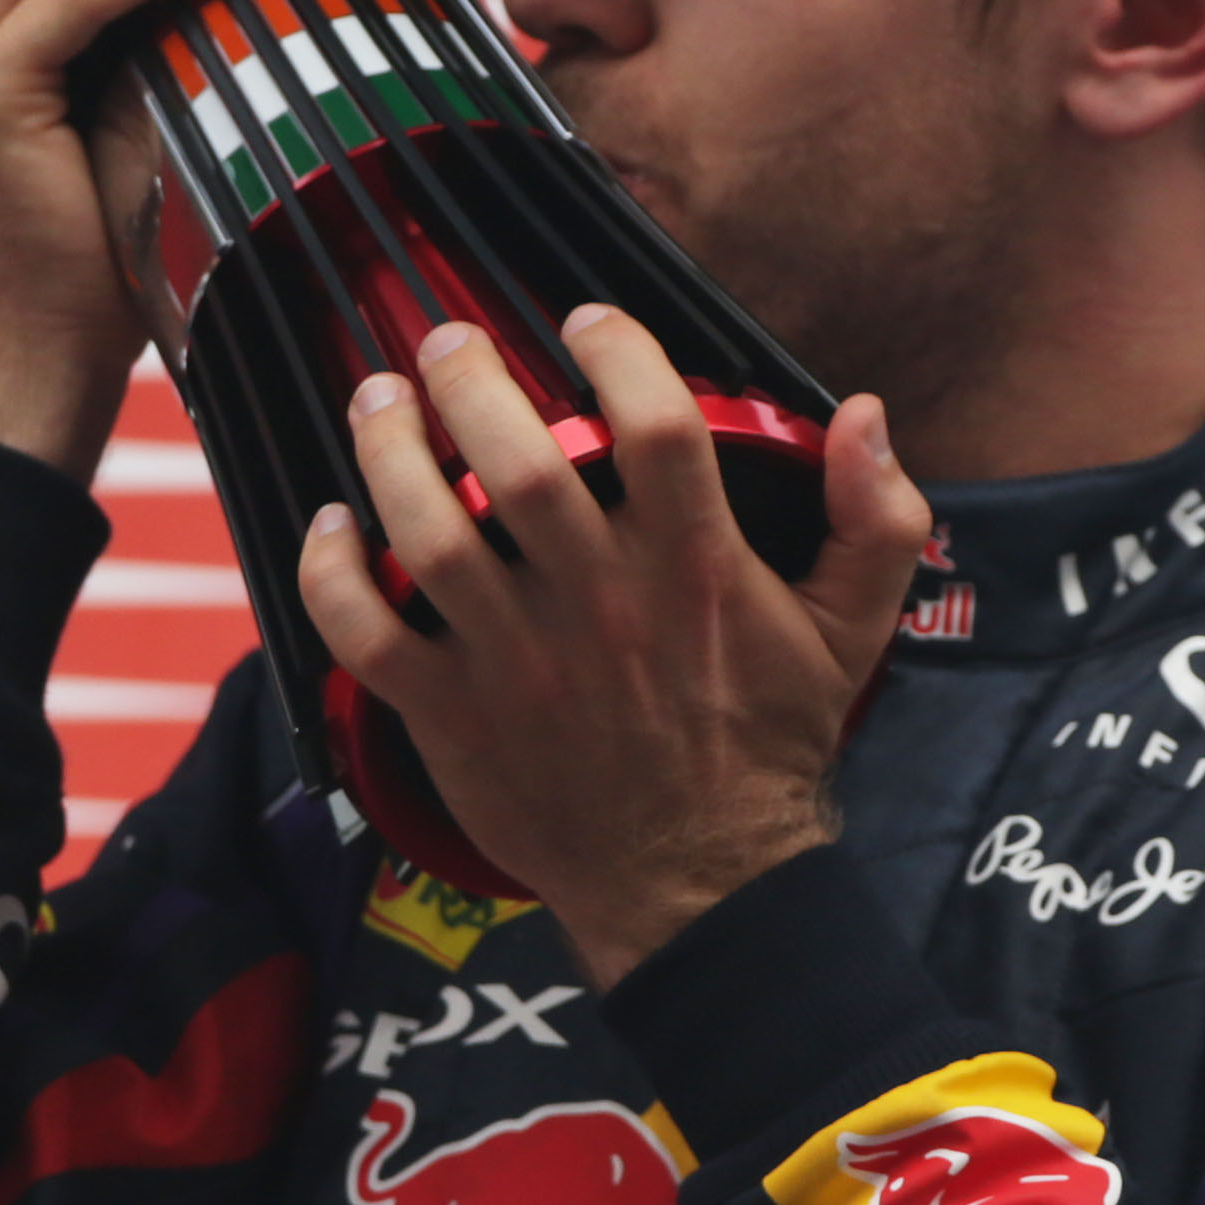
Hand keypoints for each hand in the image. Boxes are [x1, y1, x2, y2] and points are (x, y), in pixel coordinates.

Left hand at [295, 308, 937, 986]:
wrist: (701, 886)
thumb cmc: (766, 748)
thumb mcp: (850, 633)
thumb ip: (874, 520)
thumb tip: (865, 414)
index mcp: (693, 569)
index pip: (653, 422)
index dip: (615, 349)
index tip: (585, 318)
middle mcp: (599, 603)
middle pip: (516, 456)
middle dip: (468, 377)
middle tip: (449, 341)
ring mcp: (516, 661)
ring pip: (428, 531)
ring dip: (388, 451)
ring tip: (377, 402)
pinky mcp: (451, 716)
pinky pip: (365, 632)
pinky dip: (330, 574)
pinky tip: (329, 526)